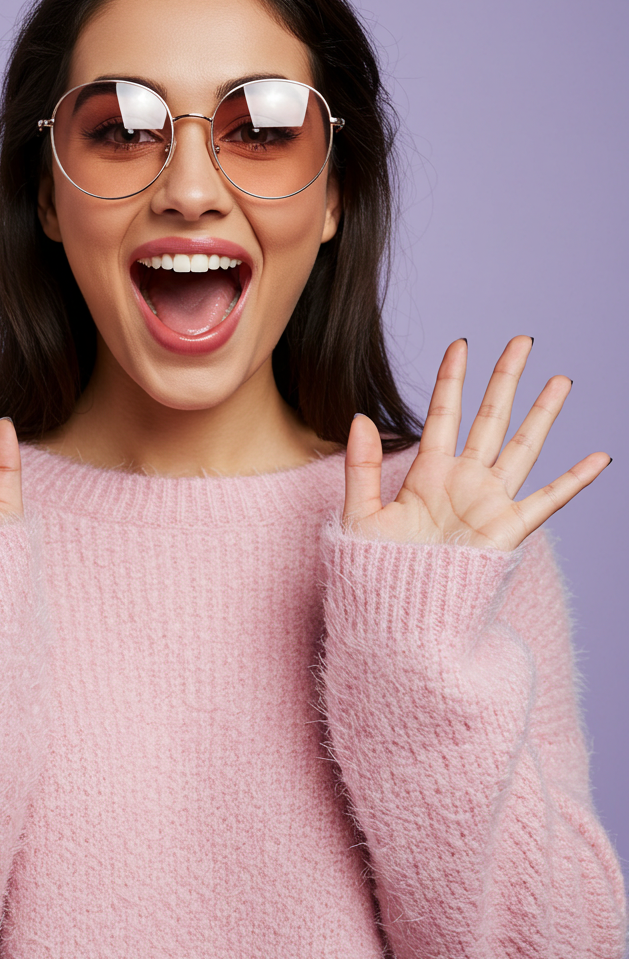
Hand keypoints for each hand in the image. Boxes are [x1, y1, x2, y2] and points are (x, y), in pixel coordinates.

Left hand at [342, 336, 609, 550]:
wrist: (397, 618)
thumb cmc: (375, 573)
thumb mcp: (359, 515)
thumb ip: (360, 467)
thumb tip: (360, 417)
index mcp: (427, 475)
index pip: (443, 414)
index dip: (452, 380)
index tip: (460, 344)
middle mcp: (463, 482)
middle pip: (491, 419)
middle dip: (506, 379)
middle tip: (523, 340)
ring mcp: (489, 504)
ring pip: (522, 447)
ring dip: (542, 413)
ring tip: (561, 379)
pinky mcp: (507, 532)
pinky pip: (548, 501)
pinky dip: (575, 480)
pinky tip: (599, 458)